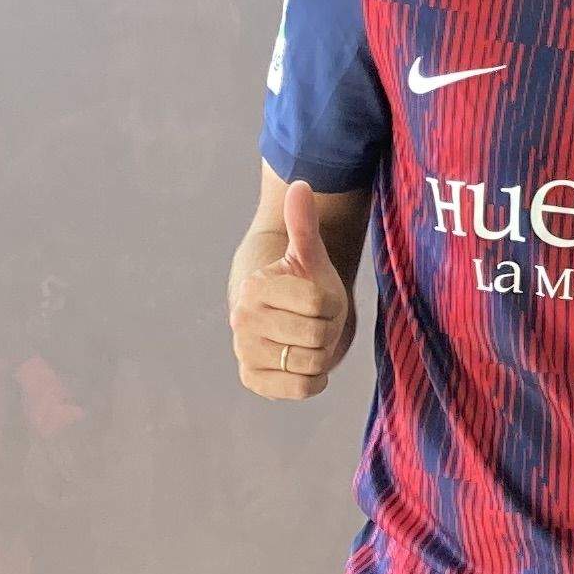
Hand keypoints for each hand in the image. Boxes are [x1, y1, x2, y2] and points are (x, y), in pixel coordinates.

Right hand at [231, 179, 353, 398]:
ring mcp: (244, 352)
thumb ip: (303, 223)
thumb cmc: (303, 284)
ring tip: (308, 339)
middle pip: (319, 335)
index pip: (320, 302)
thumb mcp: (308, 255)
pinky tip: (304, 363)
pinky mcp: (252, 380)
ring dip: (323, 354)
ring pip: (313, 362)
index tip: (318, 299)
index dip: (332, 302)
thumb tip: (301, 184)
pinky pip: (300, 388)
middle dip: (328, 329)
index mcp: (255, 287)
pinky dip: (313, 380)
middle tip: (315, 321)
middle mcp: (242, 320)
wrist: (282, 319)